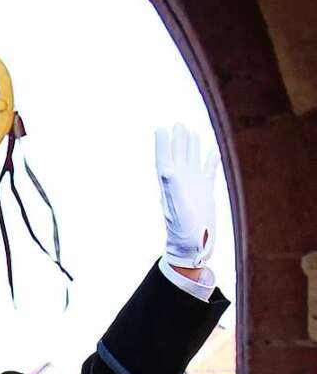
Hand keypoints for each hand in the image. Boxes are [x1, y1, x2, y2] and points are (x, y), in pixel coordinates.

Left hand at [155, 124, 219, 267]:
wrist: (193, 249)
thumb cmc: (184, 233)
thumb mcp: (178, 209)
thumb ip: (173, 188)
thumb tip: (166, 168)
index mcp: (171, 186)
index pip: (165, 160)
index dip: (163, 145)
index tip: (160, 129)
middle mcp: (182, 184)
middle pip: (178, 157)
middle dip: (177, 141)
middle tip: (177, 125)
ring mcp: (194, 188)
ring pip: (192, 162)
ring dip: (191, 147)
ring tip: (190, 131)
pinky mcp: (206, 194)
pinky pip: (208, 173)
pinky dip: (210, 162)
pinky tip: (213, 152)